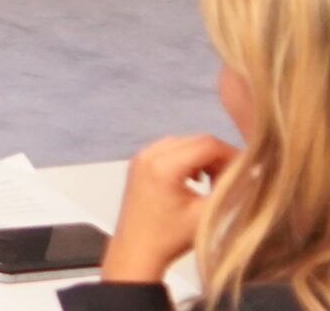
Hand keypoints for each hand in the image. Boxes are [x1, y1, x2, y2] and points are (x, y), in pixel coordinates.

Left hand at [100, 134, 236, 281]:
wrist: (136, 250)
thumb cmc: (171, 237)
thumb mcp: (207, 214)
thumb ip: (232, 191)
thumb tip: (256, 172)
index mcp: (163, 166)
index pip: (207, 145)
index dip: (232, 154)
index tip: (248, 170)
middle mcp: (148, 154)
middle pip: (195, 141)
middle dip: (219, 157)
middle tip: (233, 179)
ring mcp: (141, 157)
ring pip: (184, 143)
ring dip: (204, 158)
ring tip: (215, 182)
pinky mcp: (139, 163)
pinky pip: (170, 149)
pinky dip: (188, 159)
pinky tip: (196, 180)